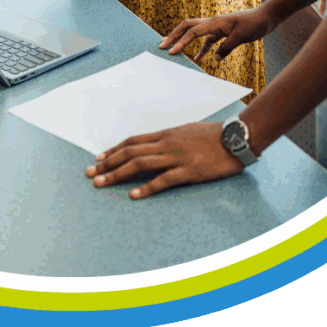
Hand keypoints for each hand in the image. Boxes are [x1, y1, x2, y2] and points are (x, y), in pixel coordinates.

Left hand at [85, 122, 242, 198]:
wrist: (236, 137)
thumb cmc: (214, 135)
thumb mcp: (187, 132)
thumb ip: (170, 139)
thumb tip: (156, 145)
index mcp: (166, 134)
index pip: (133, 141)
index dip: (114, 150)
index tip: (99, 158)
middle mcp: (167, 144)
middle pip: (130, 152)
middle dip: (108, 163)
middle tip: (90, 173)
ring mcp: (177, 157)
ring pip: (140, 164)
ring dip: (118, 174)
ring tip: (101, 183)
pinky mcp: (189, 171)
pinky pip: (163, 180)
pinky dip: (147, 188)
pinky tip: (134, 195)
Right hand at [159, 8, 273, 62]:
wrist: (266, 17)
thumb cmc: (255, 24)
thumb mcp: (242, 36)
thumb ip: (227, 47)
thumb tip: (215, 59)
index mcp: (215, 22)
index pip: (192, 32)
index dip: (180, 42)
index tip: (171, 51)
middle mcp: (213, 23)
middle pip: (187, 27)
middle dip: (174, 35)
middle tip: (162, 45)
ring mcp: (217, 27)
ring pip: (196, 33)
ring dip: (184, 41)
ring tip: (174, 50)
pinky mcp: (223, 32)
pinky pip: (208, 41)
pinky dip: (202, 49)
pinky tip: (199, 59)